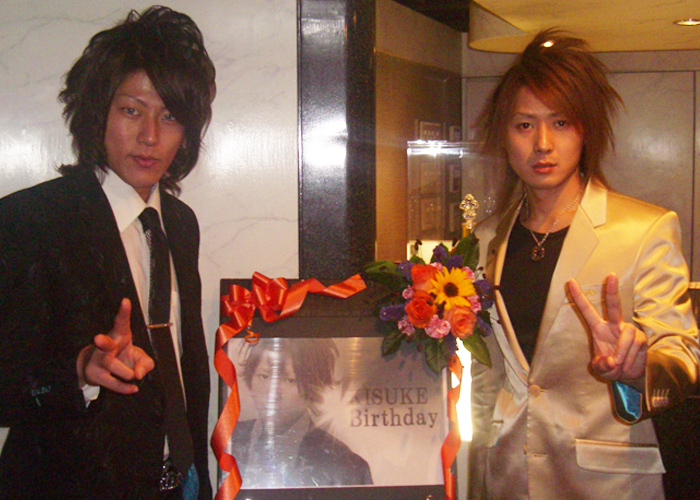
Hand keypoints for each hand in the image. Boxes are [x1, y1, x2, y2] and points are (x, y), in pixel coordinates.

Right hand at [77, 298, 154, 393]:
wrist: (101, 371)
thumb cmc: (124, 358)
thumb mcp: (140, 358)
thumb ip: (146, 364)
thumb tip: (138, 374)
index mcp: (119, 335)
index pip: (121, 322)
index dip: (124, 312)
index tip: (125, 301)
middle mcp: (107, 346)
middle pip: (104, 343)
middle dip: (102, 341)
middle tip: (98, 338)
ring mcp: (99, 360)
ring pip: (112, 366)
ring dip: (126, 372)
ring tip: (131, 375)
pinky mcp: (96, 375)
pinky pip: (112, 383)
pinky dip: (125, 387)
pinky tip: (133, 389)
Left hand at [568, 274, 647, 389]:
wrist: (630, 375)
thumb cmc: (611, 367)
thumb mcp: (601, 370)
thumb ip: (601, 366)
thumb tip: (610, 361)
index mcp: (598, 328)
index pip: (587, 310)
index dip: (579, 297)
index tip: (570, 281)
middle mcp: (613, 325)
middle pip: (613, 305)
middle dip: (612, 290)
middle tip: (611, 275)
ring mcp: (628, 329)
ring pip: (626, 334)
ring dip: (621, 352)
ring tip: (618, 364)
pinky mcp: (640, 337)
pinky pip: (634, 344)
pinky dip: (628, 358)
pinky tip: (626, 365)